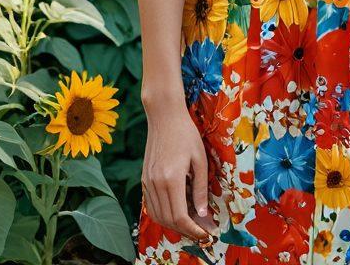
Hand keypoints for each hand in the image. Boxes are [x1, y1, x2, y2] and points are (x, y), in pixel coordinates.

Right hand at [141, 101, 214, 242]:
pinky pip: (151, 205)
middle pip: (168, 220)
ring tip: (190, 221)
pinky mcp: (143, 179)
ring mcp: (147, 182)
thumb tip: (203, 213)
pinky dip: (163, 214)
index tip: (205, 232)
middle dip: (185, 230)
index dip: (193, 229)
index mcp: (171, 179)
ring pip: (157, 215)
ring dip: (173, 224)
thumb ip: (201, 188)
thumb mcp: (200, 159)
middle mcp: (156, 184)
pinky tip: (176, 209)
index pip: (180, 216)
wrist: (164, 116)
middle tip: (201, 229)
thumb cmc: (186, 134)